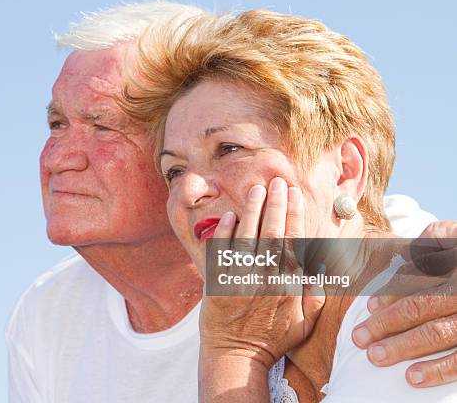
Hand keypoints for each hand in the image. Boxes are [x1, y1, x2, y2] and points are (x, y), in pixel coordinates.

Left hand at [200, 177, 324, 368]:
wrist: (235, 355)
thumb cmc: (271, 339)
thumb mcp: (303, 324)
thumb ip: (314, 297)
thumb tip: (319, 270)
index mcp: (287, 284)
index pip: (293, 241)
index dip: (294, 215)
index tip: (295, 195)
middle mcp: (264, 277)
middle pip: (272, 232)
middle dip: (275, 204)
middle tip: (277, 181)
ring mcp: (240, 277)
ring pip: (248, 236)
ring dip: (252, 210)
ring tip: (256, 189)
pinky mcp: (218, 280)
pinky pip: (222, 251)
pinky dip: (225, 232)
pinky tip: (230, 215)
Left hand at [351, 221, 456, 386]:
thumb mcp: (455, 238)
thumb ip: (434, 239)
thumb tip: (407, 251)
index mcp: (455, 264)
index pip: (419, 278)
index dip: (392, 293)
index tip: (369, 307)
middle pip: (421, 307)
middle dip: (386, 323)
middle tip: (359, 338)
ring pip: (437, 333)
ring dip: (403, 346)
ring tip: (375, 356)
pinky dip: (437, 370)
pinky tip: (411, 378)